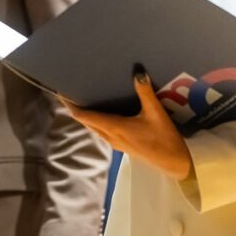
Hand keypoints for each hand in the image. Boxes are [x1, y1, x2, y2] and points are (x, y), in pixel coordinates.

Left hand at [64, 72, 191, 180]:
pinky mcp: (121, 145)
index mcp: (114, 127)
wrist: (175, 163)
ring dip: (86, 116)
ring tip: (83, 100)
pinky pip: (102, 131)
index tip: (61, 94)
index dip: (71, 106)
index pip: (84, 117)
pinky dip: (96, 121)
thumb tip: (138, 72)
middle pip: (86, 122)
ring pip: (94, 127)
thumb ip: (145, 92)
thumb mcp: (156, 113)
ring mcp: (115, 143)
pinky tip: (103, 113)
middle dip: (76, 109)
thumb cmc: (164, 139)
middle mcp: (110, 136)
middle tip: (70, 92)